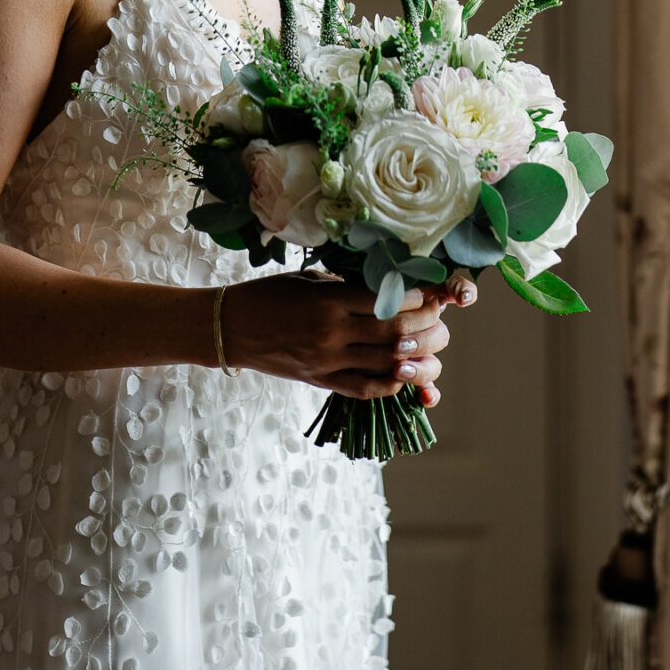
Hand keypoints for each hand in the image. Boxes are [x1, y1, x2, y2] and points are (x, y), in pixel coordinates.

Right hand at [221, 272, 465, 403]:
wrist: (231, 328)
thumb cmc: (268, 295)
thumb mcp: (309, 280)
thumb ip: (347, 286)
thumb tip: (389, 285)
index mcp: (328, 301)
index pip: (387, 299)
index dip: (418, 297)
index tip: (433, 291)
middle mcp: (331, 333)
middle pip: (395, 332)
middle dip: (426, 326)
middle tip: (439, 318)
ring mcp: (327, 361)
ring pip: (386, 363)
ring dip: (416, 356)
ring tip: (431, 346)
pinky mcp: (321, 381)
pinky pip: (364, 389)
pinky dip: (390, 384)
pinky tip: (403, 374)